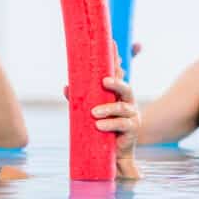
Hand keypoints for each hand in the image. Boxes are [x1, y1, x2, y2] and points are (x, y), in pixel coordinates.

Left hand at [64, 44, 141, 177]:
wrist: (112, 155)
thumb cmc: (100, 129)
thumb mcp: (87, 113)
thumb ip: (79, 99)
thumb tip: (66, 86)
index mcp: (117, 95)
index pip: (118, 74)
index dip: (116, 60)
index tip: (112, 44)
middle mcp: (127, 102)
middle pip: (126, 87)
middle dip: (116, 82)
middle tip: (104, 81)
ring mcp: (132, 115)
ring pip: (122, 107)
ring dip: (107, 109)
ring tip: (93, 113)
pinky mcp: (133, 129)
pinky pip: (123, 124)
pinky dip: (110, 124)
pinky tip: (99, 125)